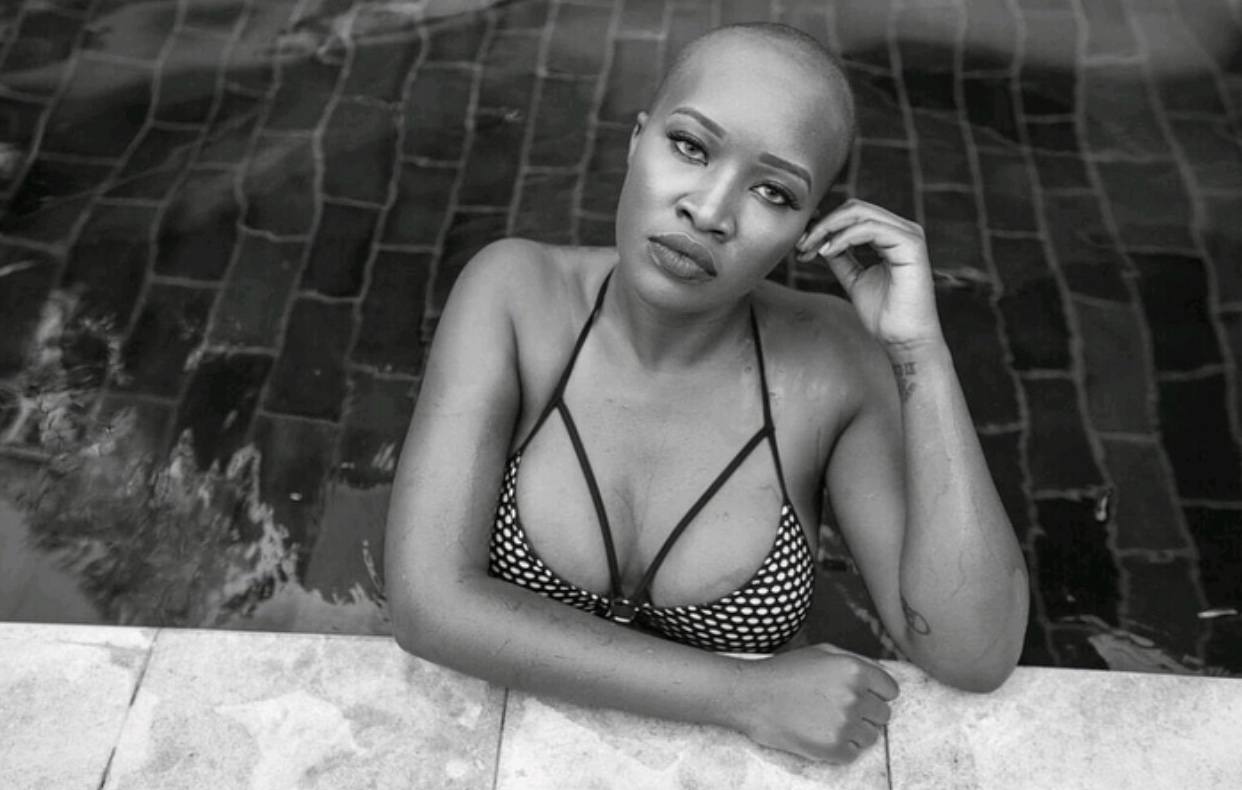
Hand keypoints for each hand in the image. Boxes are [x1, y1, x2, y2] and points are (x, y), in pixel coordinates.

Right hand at [731, 643, 898, 762]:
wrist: (751, 696)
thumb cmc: (784, 672)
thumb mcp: (821, 652)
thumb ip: (855, 661)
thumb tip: (878, 676)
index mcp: (854, 670)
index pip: (890, 690)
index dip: (876, 693)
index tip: (862, 696)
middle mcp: (854, 697)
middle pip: (883, 715)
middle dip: (865, 713)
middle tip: (839, 709)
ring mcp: (844, 725)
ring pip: (870, 736)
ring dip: (854, 732)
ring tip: (827, 721)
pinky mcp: (833, 749)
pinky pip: (853, 754)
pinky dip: (841, 748)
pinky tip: (821, 734)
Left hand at [795, 199, 943, 351]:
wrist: (904, 340)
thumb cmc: (884, 315)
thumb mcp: (854, 278)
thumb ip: (841, 257)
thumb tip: (820, 240)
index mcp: (892, 235)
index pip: (854, 215)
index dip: (824, 225)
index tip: (802, 245)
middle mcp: (903, 230)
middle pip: (855, 208)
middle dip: (823, 224)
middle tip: (802, 244)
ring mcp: (909, 235)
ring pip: (861, 213)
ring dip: (829, 229)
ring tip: (811, 248)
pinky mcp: (911, 244)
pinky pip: (870, 228)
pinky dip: (844, 237)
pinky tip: (828, 251)